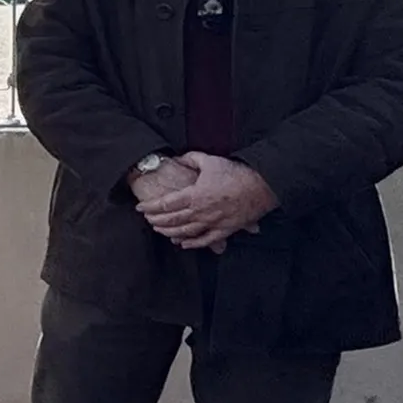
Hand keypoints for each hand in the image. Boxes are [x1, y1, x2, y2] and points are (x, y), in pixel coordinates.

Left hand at [141, 151, 278, 251]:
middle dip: (156, 221)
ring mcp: (213, 223)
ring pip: (185, 232)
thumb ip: (191, 159)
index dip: (150, 207)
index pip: (165, 204)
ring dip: (169, 232)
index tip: (140, 207)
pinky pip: (205, 241)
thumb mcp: (210, 161)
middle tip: (147, 220)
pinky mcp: (225, 230)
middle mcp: (201, 212)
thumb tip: (178, 158)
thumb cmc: (237, 173)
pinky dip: (192, 244)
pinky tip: (182, 244)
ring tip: (159, 230)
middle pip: (172, 220)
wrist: (262, 187)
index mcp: (195, 195)